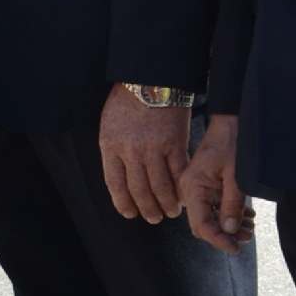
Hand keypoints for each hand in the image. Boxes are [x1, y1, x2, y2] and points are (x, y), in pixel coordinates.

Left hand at [99, 84, 189, 222]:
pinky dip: (182, 188)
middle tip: (154, 218)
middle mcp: (131, 152)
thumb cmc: (128, 99)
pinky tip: (184, 196)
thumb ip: (114, 149)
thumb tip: (122, 174)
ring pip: (160, 186)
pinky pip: (178, 173)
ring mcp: (154, 148)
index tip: (131, 214)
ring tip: (171, 212)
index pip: (115, 185)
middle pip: (139, 190)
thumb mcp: (110, 125)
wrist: (152, 77)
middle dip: (147, 209)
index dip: (123, 204)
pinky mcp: (175, 143)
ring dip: (166, 204)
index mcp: (111, 147)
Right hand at [181, 115, 252, 253]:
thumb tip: (228, 231)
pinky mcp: (207, 186)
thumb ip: (232, 204)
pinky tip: (247, 217)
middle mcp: (190, 190)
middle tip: (246, 238)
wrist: (232, 121)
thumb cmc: (232, 142)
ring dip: (229, 226)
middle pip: (204, 224)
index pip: (201, 224)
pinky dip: (230, 214)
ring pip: (211, 218)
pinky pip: (215, 207)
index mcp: (192, 187)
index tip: (235, 248)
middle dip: (225, 235)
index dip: (218, 240)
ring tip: (250, 229)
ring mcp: (198, 189)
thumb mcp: (236, 175)